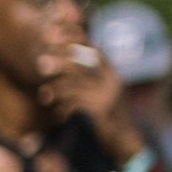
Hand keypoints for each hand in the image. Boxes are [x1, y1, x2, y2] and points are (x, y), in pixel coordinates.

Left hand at [48, 39, 133, 153]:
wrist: (128, 142)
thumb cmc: (113, 119)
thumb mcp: (105, 96)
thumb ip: (92, 82)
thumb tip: (71, 70)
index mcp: (113, 73)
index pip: (95, 48)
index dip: (76, 38)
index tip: (56, 30)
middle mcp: (112, 80)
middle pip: (83, 62)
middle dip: (62, 58)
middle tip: (42, 59)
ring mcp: (108, 93)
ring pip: (76, 81)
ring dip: (56, 85)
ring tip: (43, 90)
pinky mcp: (102, 109)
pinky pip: (76, 101)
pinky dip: (64, 105)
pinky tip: (58, 113)